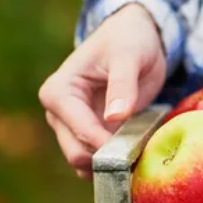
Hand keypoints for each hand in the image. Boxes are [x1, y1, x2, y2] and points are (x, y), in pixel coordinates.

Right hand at [38, 3, 166, 178]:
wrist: (134, 38)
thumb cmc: (128, 41)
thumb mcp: (129, 55)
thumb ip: (122, 84)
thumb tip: (115, 117)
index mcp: (59, 91)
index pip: (78, 128)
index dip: (105, 143)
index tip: (134, 148)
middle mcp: (58, 114)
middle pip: (77, 153)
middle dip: (108, 159)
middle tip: (142, 155)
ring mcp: (73, 128)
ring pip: (87, 163)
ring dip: (114, 164)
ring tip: (143, 153)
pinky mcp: (90, 137)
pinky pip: (99, 161)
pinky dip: (118, 163)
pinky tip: (140, 154)